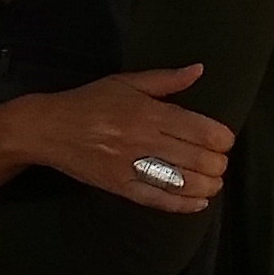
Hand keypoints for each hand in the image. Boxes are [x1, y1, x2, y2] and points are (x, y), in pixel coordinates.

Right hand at [0, 65, 227, 212]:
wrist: (48, 129)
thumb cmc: (89, 102)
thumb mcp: (125, 82)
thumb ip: (165, 79)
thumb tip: (199, 69)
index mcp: (147, 111)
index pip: (199, 128)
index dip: (222, 138)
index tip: (225, 140)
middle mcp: (142, 139)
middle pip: (196, 157)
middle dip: (217, 163)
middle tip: (220, 163)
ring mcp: (130, 166)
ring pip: (181, 181)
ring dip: (207, 185)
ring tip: (214, 182)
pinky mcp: (119, 186)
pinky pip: (156, 199)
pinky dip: (182, 204)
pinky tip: (199, 203)